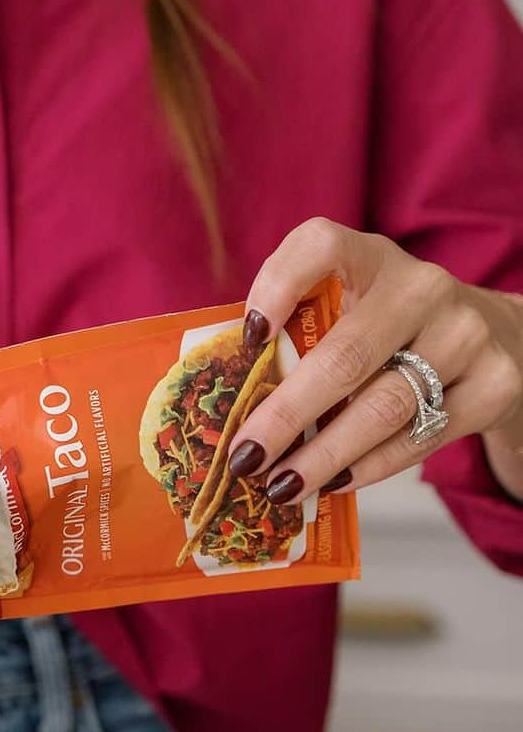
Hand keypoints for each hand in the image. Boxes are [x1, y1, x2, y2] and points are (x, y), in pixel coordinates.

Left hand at [226, 218, 522, 504]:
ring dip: (323, 454)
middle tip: (245, 455)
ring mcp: (464, 335)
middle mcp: (422, 287)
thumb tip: (235, 401)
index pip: (321, 245)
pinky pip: (420, 437)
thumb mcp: (352, 306)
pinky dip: (369, 467)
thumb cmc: (392, 326)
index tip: (247, 337)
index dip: (278, 285)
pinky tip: (332, 483)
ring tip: (280, 486)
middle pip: (346, 356)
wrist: (497, 337)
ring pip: (384, 406)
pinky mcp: (493, 385)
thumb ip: (301, 332)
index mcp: (372, 257)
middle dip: (287, 414)